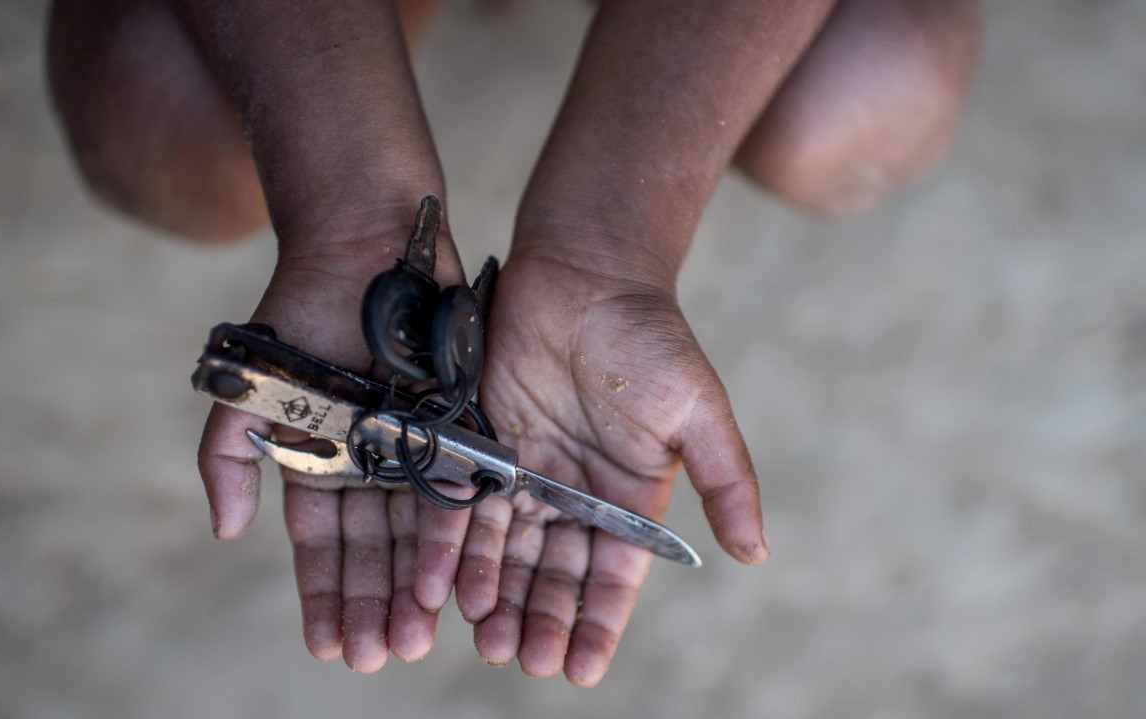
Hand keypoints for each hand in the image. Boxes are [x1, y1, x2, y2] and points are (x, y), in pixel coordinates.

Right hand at [198, 212, 479, 671]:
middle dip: (371, 606)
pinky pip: (460, 492)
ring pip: (417, 534)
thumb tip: (226, 532)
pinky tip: (457, 584)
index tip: (326, 648)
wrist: (362, 246)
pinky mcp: (459, 426)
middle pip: (372, 551)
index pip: (321, 546)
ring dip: (413, 589)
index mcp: (321, 460)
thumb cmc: (301, 314)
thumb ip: (229, 457)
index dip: (323, 596)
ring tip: (415, 639)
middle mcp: (370, 463)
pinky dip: (457, 539)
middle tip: (375, 659)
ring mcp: (416, 446)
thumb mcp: (252, 391)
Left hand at [452, 254, 767, 685]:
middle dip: (540, 620)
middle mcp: (572, 492)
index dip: (597, 624)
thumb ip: (725, 481)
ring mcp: (524, 469)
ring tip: (487, 640)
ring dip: (495, 596)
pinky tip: (444, 587)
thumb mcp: (699, 412)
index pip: (611, 576)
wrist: (587, 271)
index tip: (580, 672)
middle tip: (524, 661)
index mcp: (626, 495)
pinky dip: (453, 546)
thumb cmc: (651, 338)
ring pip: (506, 549)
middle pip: (553, 573)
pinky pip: (463, 503)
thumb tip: (758, 553)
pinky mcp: (481, 441)